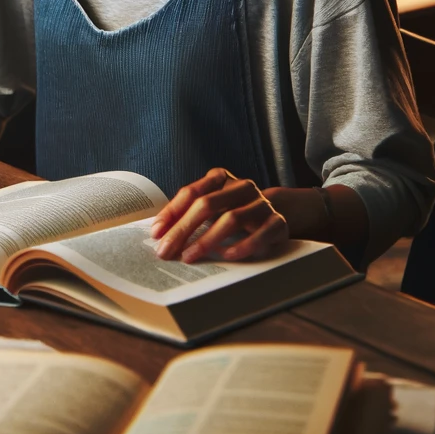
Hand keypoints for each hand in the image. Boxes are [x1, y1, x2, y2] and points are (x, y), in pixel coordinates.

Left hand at [149, 168, 288, 262]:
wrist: (278, 214)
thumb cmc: (234, 211)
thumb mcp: (213, 206)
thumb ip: (189, 214)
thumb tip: (160, 234)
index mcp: (221, 177)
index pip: (191, 192)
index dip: (172, 212)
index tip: (156, 233)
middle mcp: (242, 186)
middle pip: (207, 205)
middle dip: (183, 229)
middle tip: (167, 251)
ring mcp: (262, 203)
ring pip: (231, 219)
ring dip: (207, 240)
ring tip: (189, 256)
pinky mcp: (278, 222)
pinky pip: (260, 234)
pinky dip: (242, 245)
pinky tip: (226, 256)